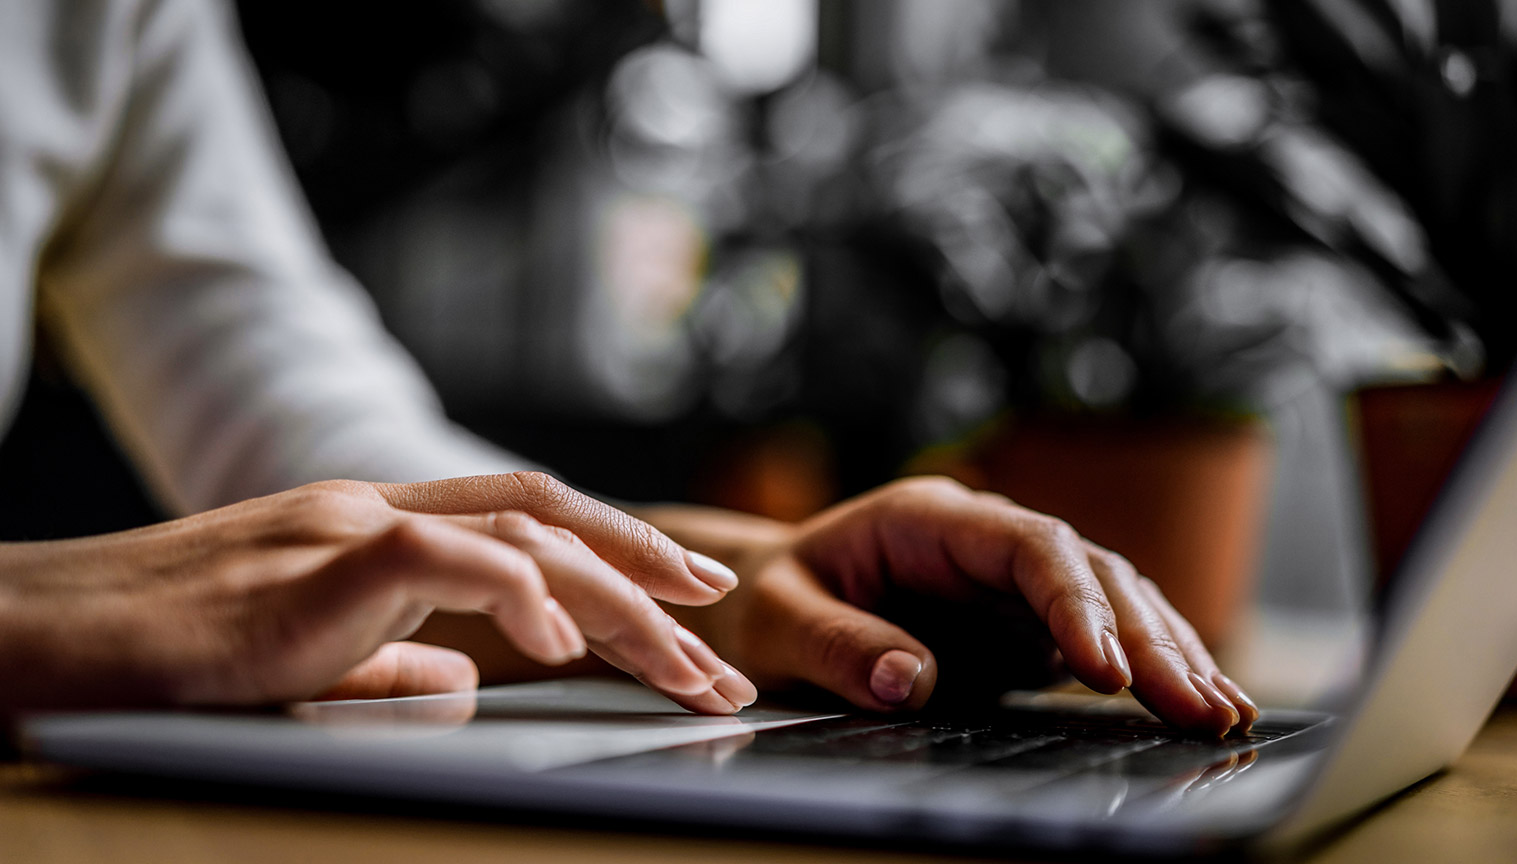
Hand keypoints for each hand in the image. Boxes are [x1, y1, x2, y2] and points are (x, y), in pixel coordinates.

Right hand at [0, 474, 750, 712]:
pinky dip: (518, 595)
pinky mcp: (312, 562)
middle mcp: (376, 510)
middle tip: (722, 644)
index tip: (689, 601)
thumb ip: (385, 664)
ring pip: (523, 537)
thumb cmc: (154, 657)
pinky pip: (443, 560)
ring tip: (687, 663)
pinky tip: (567, 648)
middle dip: (651, 581)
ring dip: (619, 602)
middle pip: (550, 524)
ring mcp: (346, 525)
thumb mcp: (299, 662)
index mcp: (378, 530)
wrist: (32, 636)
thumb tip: (463, 683)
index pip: (528, 522)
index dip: (619, 553)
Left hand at [655, 477, 1258, 736]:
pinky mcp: (1022, 624)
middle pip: (1089, 572)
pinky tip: (1195, 702)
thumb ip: (837, 644)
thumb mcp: (778, 619)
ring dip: (1168, 652)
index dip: (1074, 600)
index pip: (1027, 546)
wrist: (765, 598)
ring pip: (1112, 600)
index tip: (1104, 666)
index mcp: (929, 519)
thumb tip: (909, 682)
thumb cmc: (767, 601)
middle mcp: (985, 542)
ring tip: (1220, 710)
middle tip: (1196, 705)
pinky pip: (1100, 637)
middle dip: (1147, 637)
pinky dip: (1149, 668)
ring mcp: (1011, 581)